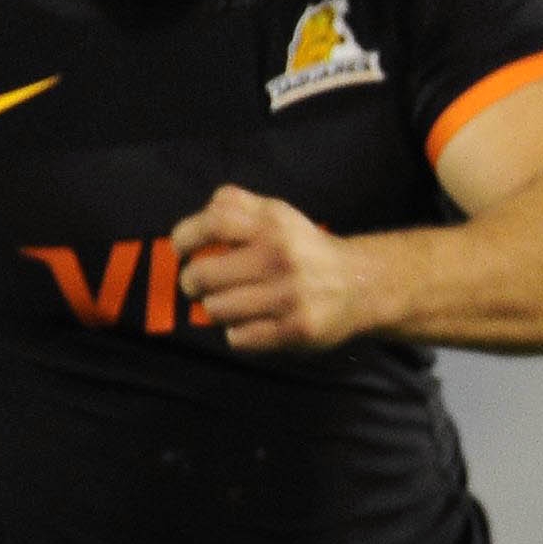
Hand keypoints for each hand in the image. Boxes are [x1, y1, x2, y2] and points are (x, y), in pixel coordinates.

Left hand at [171, 185, 381, 350]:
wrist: (360, 284)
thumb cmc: (303, 248)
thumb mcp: (276, 214)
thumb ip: (236, 205)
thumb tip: (194, 226)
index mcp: (272, 225)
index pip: (214, 223)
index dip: (185, 237)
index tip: (183, 251)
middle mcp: (281, 257)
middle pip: (204, 274)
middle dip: (193, 283)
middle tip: (199, 285)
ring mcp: (289, 295)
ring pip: (217, 309)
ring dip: (216, 309)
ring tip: (230, 305)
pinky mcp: (296, 329)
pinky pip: (240, 338)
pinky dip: (238, 333)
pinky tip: (252, 324)